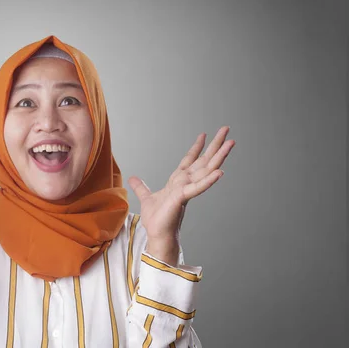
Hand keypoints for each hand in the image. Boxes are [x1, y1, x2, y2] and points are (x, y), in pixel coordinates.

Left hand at [128, 126, 234, 262]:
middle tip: (226, 129)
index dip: (196, 147)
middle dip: (215, 145)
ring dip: (219, 156)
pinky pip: (198, 187)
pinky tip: (221, 171)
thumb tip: (133, 178)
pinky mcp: (183, 198)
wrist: (157, 235)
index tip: (204, 134)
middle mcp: (186, 183)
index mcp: (178, 181)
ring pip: (206, 169)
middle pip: (204, 160)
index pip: (189, 160)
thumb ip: (142, 187)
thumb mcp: (146, 197)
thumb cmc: (156, 219)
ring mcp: (187, 189)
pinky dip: (209, 180)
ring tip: (231, 143)